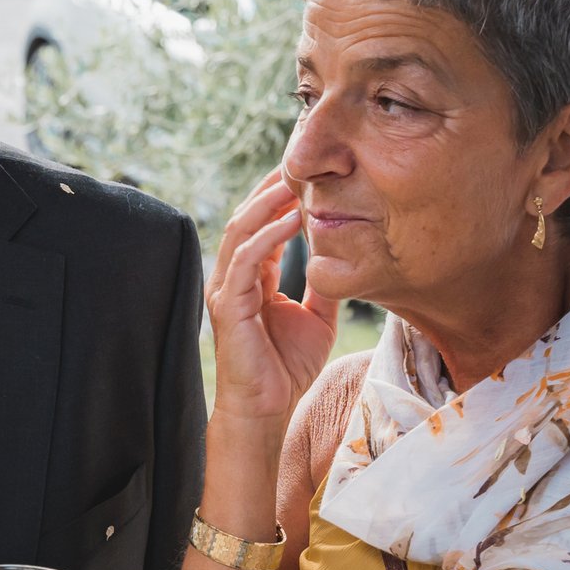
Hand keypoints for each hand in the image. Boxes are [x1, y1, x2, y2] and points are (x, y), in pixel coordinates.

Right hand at [205, 168, 337, 430]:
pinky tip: (292, 220)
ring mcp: (226, 289)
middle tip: (300, 160)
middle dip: (270, 189)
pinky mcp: (228, 306)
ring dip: (267, 203)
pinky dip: (267, 236)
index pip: (260, 225)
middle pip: (246, 218)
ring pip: (240, 231)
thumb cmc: (286, 368)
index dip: (280, 198)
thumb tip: (344, 254)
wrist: (266, 409)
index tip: (308, 173)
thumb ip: (323, 283)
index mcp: (251, 277)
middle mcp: (233, 277)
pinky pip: (246, 260)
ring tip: (295, 181)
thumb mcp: (317, 316)